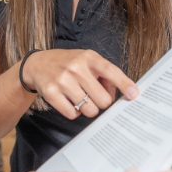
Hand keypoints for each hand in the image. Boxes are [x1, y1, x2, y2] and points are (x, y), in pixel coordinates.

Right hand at [20, 49, 137, 120]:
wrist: (37, 64)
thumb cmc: (67, 64)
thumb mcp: (86, 61)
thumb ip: (104, 75)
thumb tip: (117, 94)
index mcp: (88, 57)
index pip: (111, 71)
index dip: (124, 84)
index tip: (134, 95)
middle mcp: (76, 67)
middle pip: (103, 100)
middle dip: (102, 103)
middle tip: (93, 97)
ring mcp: (63, 80)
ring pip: (89, 110)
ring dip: (88, 109)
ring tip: (79, 98)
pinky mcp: (51, 93)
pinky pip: (72, 114)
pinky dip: (73, 112)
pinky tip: (68, 101)